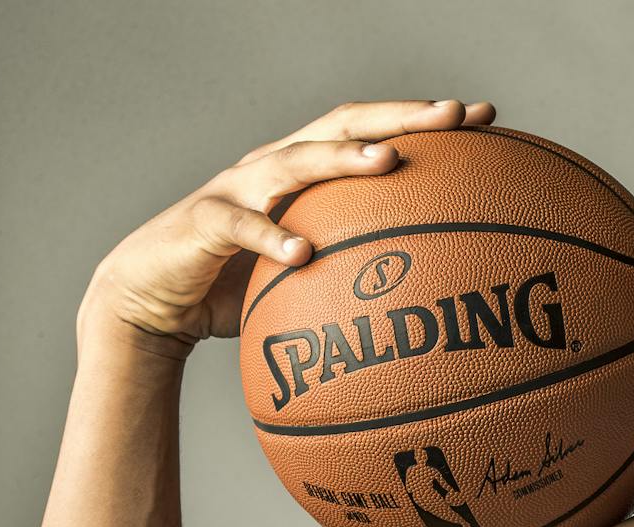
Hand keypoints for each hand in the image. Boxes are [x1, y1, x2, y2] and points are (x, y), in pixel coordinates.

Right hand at [78, 99, 497, 358]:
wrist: (148, 302)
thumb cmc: (237, 288)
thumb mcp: (307, 275)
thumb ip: (355, 269)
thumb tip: (430, 295)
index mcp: (303, 172)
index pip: (370, 131)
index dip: (423, 121)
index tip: (485, 116)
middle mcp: (272, 167)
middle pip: (341, 125)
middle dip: (399, 117)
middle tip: (454, 116)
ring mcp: (235, 189)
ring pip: (293, 161)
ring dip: (342, 159)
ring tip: (389, 161)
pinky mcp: (202, 224)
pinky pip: (238, 227)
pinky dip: (270, 236)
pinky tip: (302, 251)